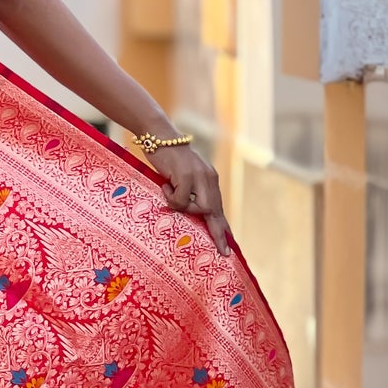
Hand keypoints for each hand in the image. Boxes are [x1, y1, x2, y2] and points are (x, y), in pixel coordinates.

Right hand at [153, 142, 229, 256]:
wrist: (159, 136)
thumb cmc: (166, 158)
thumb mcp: (183, 177)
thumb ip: (190, 191)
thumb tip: (193, 213)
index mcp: (210, 179)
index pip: (219, 207)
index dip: (223, 228)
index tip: (229, 246)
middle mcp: (209, 178)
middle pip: (216, 211)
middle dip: (218, 233)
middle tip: (223, 251)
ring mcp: (200, 177)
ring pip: (200, 208)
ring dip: (183, 207)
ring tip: (169, 192)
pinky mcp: (187, 176)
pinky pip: (181, 200)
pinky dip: (171, 197)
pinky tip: (165, 184)